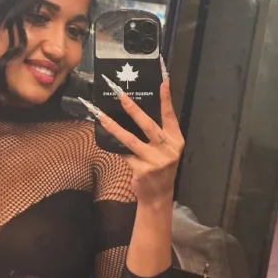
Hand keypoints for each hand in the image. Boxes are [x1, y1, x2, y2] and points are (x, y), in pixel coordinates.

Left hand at [80, 64, 183, 205]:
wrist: (158, 195)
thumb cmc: (160, 167)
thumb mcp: (165, 150)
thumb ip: (158, 134)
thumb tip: (136, 112)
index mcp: (176, 140)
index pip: (170, 116)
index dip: (166, 99)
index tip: (163, 82)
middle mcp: (168, 149)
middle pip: (148, 125)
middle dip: (133, 109)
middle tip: (121, 96)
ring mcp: (155, 160)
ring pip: (130, 140)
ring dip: (114, 127)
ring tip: (102, 116)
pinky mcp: (142, 170)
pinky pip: (124, 154)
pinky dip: (114, 146)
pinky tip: (103, 138)